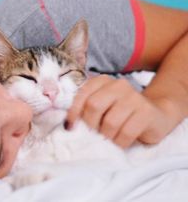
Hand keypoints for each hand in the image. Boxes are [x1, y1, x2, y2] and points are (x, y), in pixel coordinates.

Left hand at [67, 75, 182, 147]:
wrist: (156, 114)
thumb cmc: (121, 113)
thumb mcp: (102, 106)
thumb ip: (86, 108)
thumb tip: (68, 124)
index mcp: (103, 81)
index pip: (82, 94)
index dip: (73, 112)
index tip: (70, 126)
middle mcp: (118, 85)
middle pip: (93, 106)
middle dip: (91, 125)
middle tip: (96, 133)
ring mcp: (134, 97)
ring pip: (110, 122)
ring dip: (107, 136)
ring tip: (111, 137)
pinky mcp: (146, 113)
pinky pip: (126, 133)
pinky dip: (120, 142)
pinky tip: (122, 141)